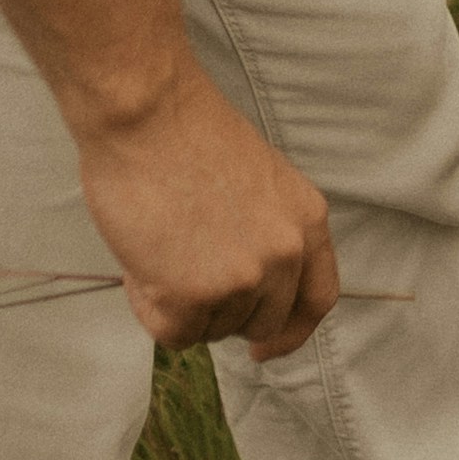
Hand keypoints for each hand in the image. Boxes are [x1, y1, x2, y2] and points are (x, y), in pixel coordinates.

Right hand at [76, 56, 341, 360]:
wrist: (145, 111)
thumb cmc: (184, 134)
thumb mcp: (258, 182)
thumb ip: (265, 233)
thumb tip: (247, 289)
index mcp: (307, 220)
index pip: (317, 299)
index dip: (291, 332)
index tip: (265, 348)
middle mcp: (285, 253)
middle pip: (260, 323)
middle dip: (221, 313)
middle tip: (183, 276)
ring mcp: (243, 277)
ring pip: (211, 329)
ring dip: (180, 304)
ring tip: (159, 244)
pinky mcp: (194, 295)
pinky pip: (173, 333)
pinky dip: (150, 307)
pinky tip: (141, 261)